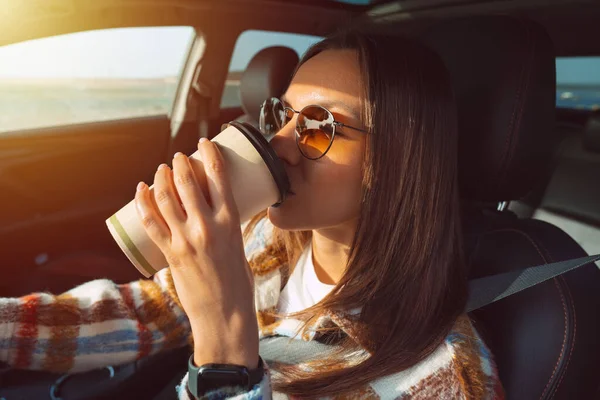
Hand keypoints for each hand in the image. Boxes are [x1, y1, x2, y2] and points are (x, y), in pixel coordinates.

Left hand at [134, 138, 258, 368]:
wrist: (225, 314)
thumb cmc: (238, 283)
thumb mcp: (240, 245)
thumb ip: (225, 227)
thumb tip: (212, 211)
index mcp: (231, 222)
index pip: (218, 177)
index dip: (209, 154)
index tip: (204, 142)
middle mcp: (207, 227)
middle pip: (188, 183)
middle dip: (180, 163)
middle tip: (178, 157)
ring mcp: (186, 240)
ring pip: (166, 198)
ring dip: (161, 177)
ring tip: (161, 168)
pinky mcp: (170, 254)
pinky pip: (151, 222)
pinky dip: (143, 202)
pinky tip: (141, 190)